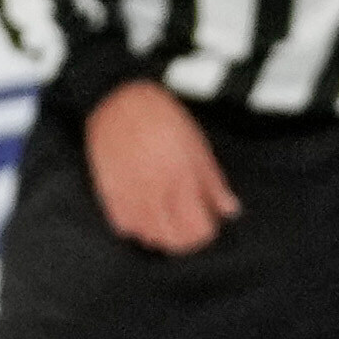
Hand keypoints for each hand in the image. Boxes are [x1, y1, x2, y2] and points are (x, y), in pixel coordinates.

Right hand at [82, 81, 238, 255]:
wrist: (117, 98)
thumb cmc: (161, 117)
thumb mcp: (198, 146)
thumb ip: (214, 183)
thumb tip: (230, 211)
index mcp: (182, 179)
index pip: (198, 229)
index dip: (206, 231)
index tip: (208, 224)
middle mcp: (155, 190)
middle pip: (173, 240)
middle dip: (186, 239)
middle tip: (189, 226)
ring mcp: (130, 193)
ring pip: (148, 236)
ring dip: (161, 235)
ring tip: (168, 220)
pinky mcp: (108, 191)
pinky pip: (123, 226)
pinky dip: (136, 227)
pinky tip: (144, 214)